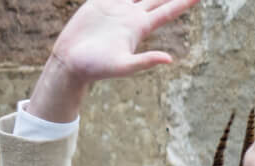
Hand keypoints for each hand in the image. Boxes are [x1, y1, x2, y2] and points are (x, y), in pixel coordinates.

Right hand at [39, 0, 199, 103]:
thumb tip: (169, 60)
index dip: (185, 2)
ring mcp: (117, 8)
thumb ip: (143, 62)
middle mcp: (132, 15)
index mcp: (140, 27)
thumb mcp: (121, 67)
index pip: (169, 10)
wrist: (69, 63)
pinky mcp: (100, 3)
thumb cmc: (94, 68)